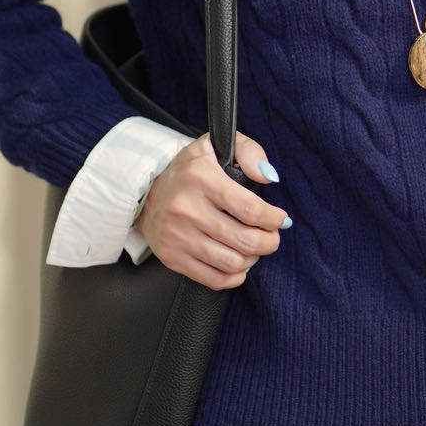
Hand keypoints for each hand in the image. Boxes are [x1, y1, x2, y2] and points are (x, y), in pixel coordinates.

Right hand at [134, 130, 288, 287]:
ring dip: (253, 258)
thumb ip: (250, 152)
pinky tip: (238, 264)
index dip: (273, 219)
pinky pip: (214, 279)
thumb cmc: (190, 171)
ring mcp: (177, 236)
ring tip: (253, 247)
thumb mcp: (216, 146)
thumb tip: (269, 177)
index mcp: (201, 179)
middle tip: (272, 237)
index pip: (250, 209)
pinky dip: (234, 277)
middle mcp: (187, 209)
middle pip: (245, 240)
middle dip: (269, 242)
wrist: (146, 192)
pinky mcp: (172, 257)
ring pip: (232, 262)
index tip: (280, 219)